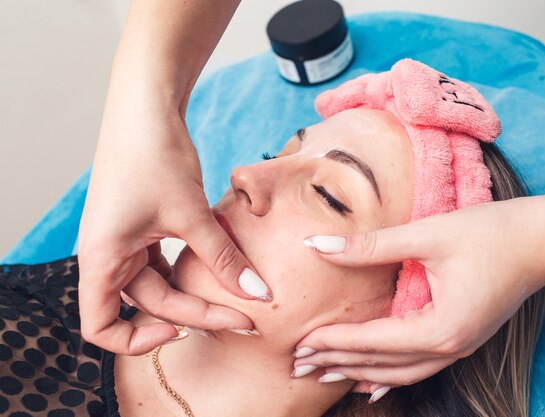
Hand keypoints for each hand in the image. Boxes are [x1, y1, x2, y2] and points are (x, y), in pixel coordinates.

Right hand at [78, 97, 270, 355]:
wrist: (148, 106)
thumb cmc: (154, 156)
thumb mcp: (191, 215)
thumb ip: (223, 258)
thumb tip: (258, 296)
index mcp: (101, 260)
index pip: (100, 327)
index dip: (134, 342)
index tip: (179, 330)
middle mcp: (108, 255)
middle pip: (149, 305)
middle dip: (198, 312)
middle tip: (247, 315)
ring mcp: (126, 239)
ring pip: (162, 284)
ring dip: (197, 291)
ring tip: (240, 297)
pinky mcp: (144, 225)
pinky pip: (167, 260)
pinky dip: (194, 266)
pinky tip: (224, 265)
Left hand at [293, 198, 544, 393]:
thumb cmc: (491, 232)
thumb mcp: (427, 234)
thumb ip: (370, 246)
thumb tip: (317, 246)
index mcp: (441, 327)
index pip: (373, 341)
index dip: (333, 342)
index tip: (299, 343)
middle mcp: (450, 347)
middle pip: (383, 364)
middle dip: (339, 364)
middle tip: (299, 365)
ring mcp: (460, 346)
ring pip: (400, 371)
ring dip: (361, 371)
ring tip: (326, 373)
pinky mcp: (463, 336)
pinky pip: (419, 365)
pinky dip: (390, 372)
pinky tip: (374, 380)